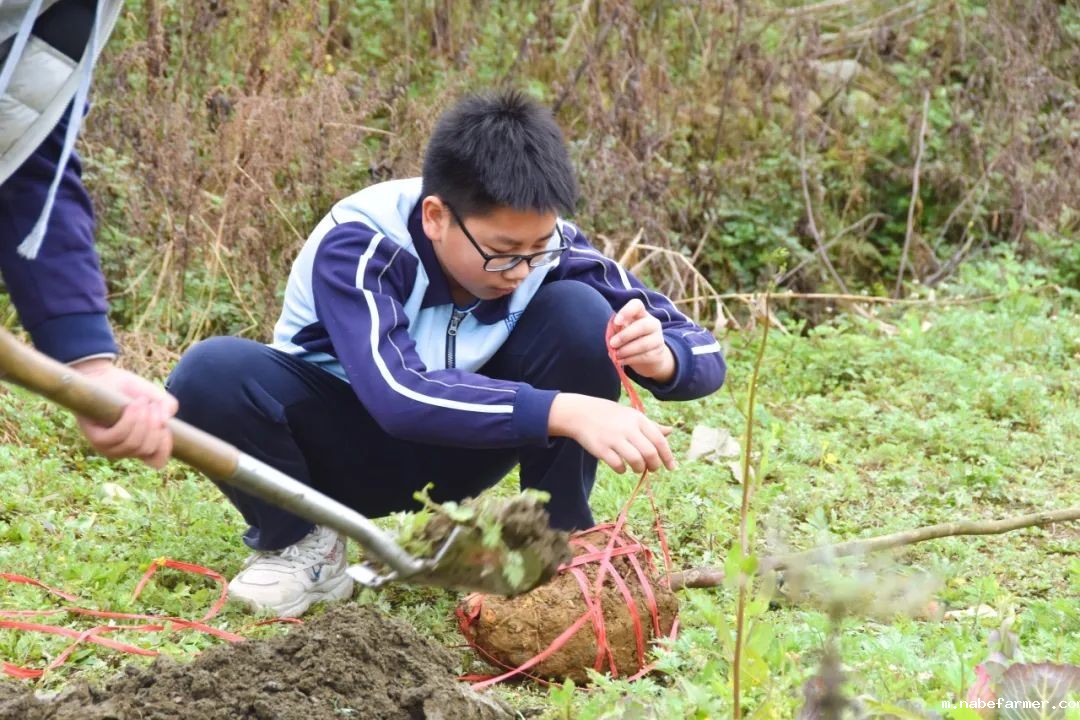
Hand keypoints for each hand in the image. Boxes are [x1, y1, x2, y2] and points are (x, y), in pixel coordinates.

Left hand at [71, 358, 177, 468]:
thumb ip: (169, 408)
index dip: (165, 445)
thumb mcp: (158, 397)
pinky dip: (129, 419)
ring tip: (142, 401)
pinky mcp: (98, 439)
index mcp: (142, 445)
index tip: (166, 425)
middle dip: (155, 425)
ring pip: (134, 443)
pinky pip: (119, 435)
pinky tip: (133, 405)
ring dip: (143, 420)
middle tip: (153, 405)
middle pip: (148, 448)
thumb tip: (164, 422)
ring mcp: (111, 448)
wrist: (106, 378)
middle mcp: (126, 450)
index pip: (157, 461)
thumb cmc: (132, 390)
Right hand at [548, 393, 675, 473]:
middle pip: (650, 453)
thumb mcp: (631, 416)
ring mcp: (614, 438)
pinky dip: (622, 470)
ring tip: (637, 468)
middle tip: (653, 468)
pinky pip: (618, 465)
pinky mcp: (601, 449)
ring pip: (636, 461)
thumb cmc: (611, 416)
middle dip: (654, 465)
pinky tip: (621, 467)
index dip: (668, 456)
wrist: (581, 413)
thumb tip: (670, 431)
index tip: (672, 467)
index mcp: (638, 419)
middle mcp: (628, 428)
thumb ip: (651, 425)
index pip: (659, 440)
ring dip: (639, 468)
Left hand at [609, 299, 675, 382]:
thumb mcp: (623, 331)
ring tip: (616, 354)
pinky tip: (620, 361)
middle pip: (642, 326)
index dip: (626, 311)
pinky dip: (629, 360)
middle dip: (624, 336)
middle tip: (612, 343)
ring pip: (643, 344)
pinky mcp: (658, 353)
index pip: (637, 305)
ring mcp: (658, 339)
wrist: (649, 357)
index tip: (616, 322)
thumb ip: (617, 329)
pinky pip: (644, 357)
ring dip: (626, 350)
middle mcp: (653, 324)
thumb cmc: (630, 340)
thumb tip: (613, 332)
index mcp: (641, 314)